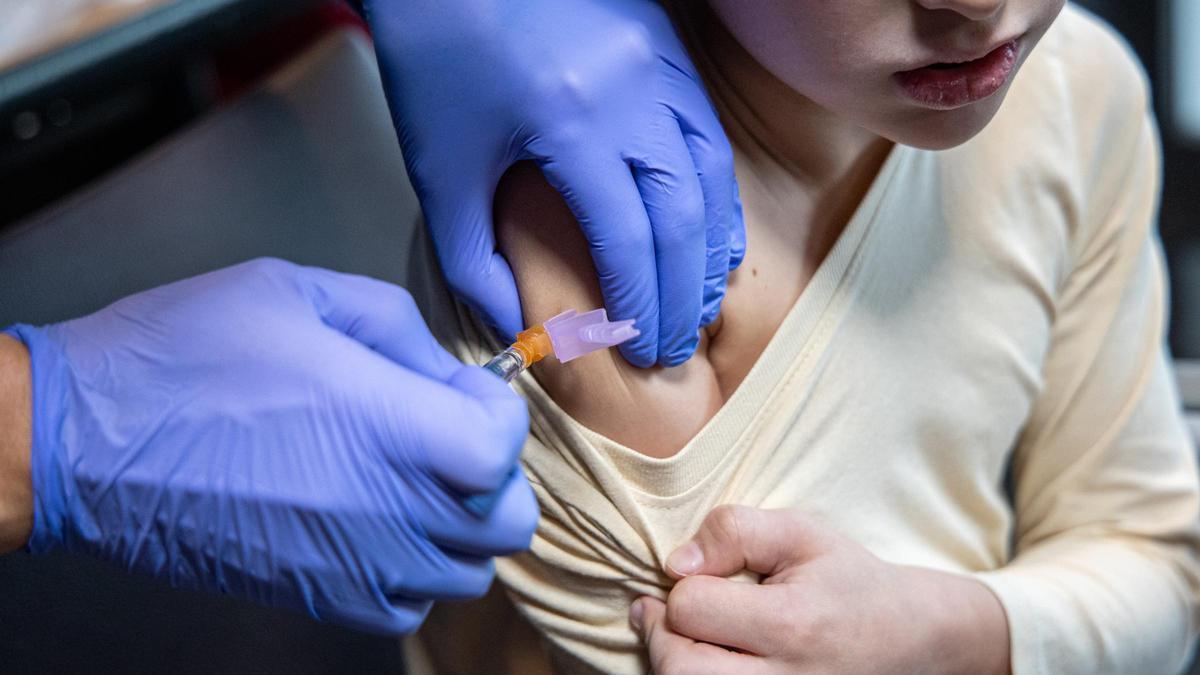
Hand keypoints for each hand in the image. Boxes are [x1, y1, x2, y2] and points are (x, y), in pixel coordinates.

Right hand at [4, 258, 537, 634]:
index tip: (465, 391)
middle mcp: (385, 507)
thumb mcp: (298, 293)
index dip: (498, 413)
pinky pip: (410, 605)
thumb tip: (446, 371)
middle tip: (450, 433)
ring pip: (467, 569)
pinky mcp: (321, 598)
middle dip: (494, 471)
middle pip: (505, 519)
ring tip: (415, 477)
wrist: (86, 440)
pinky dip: (417, 569)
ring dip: (461, 522)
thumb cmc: (183, 355)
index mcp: (386, 422)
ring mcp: (355, 563)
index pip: (503, 447)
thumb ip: (397, 327)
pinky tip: (381, 523)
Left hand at [363, 0, 744, 366]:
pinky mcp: (666, 46)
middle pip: (682, 214)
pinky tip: (709, 229)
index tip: (637, 348)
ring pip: (710, 172)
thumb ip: (472, 259)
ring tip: (701, 303)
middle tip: (673, 346)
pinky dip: (713, 189)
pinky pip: (706, 131)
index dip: (637, 303)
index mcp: (572, 120)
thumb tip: (516, 324)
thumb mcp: (438, 167)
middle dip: (680, 292)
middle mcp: (633, 90)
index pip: (627, 237)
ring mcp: (659, 63)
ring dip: (710, 246)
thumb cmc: (435, 53)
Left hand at [631, 506, 1010, 674]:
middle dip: (661, 636)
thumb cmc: (848, 580)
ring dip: (672, 665)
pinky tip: (705, 660)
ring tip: (680, 638)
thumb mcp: (802, 535)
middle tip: (663, 613)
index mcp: (792, 624)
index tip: (694, 577)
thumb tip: (675, 564)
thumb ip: (735, 532)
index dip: (680, 587)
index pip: (692, 608)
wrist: (913, 639)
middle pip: (679, 670)